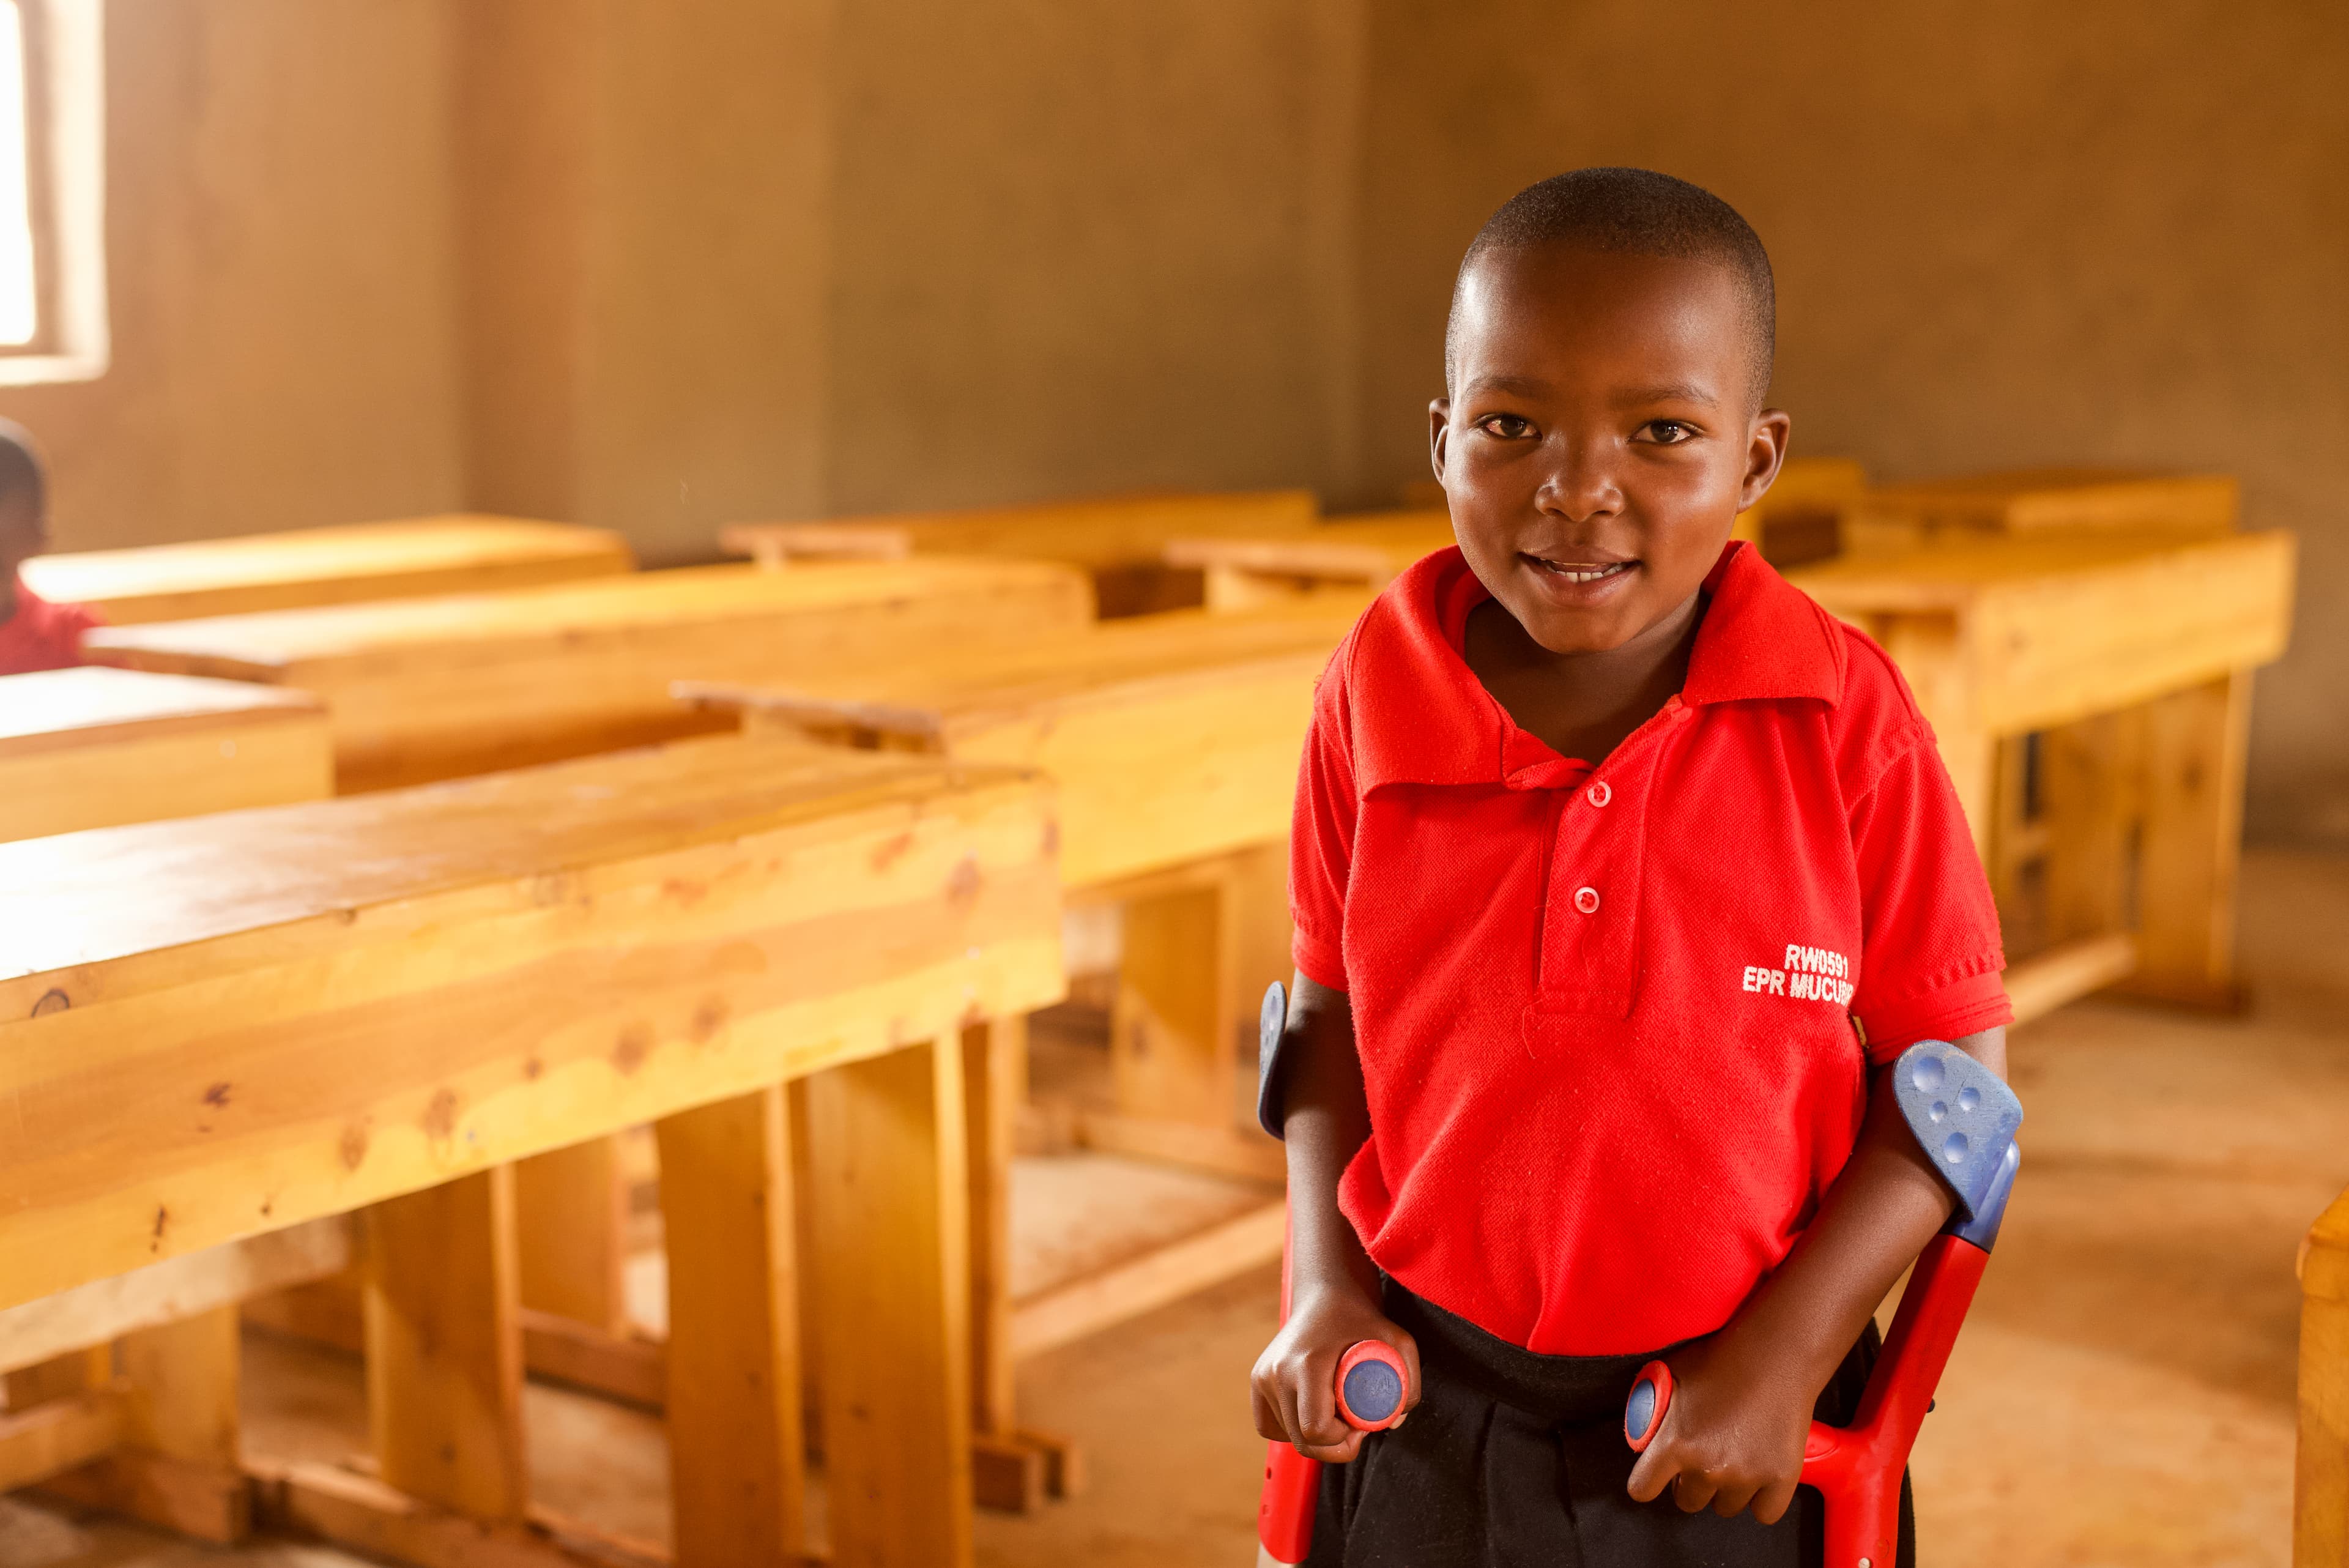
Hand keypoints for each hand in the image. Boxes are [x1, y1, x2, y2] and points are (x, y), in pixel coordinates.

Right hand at [1251, 1280, 1420, 1462]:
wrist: (1326, 1295)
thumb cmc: (1363, 1320)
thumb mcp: (1399, 1343)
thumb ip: (1408, 1386)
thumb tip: (1394, 1422)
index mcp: (1307, 1365)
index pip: (1316, 1430)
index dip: (1343, 1439)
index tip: (1361, 1424)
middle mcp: (1277, 1372)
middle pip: (1302, 1441)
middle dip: (1333, 1445)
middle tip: (1353, 1425)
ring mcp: (1263, 1376)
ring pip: (1288, 1436)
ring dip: (1315, 1437)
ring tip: (1335, 1411)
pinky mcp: (1257, 1379)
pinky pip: (1270, 1427)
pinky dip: (1292, 1430)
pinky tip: (1313, 1412)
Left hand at [1624, 1325, 1815, 1523]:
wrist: (1775, 1354)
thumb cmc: (1721, 1359)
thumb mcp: (1669, 1379)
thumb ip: (1652, 1413)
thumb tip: (1641, 1436)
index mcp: (1674, 1443)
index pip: (1642, 1489)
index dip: (1648, 1481)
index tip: (1658, 1475)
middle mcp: (1707, 1467)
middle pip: (1687, 1502)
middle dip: (1691, 1482)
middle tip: (1703, 1456)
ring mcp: (1747, 1476)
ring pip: (1725, 1507)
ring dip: (1726, 1489)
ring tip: (1734, 1456)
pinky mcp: (1781, 1478)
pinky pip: (1765, 1513)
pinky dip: (1762, 1499)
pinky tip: (1759, 1472)